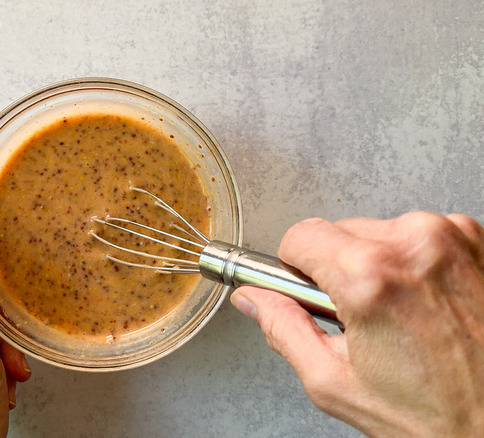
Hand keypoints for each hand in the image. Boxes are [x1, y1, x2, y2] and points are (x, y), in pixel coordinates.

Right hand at [230, 212, 483, 436]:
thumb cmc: (438, 416)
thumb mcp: (335, 382)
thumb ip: (283, 329)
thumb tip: (255, 299)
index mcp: (371, 276)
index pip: (300, 235)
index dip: (294, 267)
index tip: (306, 289)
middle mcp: (415, 243)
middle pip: (340, 232)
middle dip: (338, 269)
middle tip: (361, 317)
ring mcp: (452, 236)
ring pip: (380, 232)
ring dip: (378, 265)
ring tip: (401, 315)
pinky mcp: (477, 238)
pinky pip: (419, 236)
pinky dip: (414, 263)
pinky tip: (427, 304)